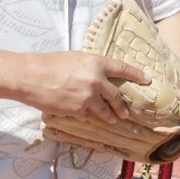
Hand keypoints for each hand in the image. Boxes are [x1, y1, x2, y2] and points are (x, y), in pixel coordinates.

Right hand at [27, 51, 149, 125]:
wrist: (31, 77)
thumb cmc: (50, 64)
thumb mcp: (75, 59)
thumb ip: (91, 68)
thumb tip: (99, 78)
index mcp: (96, 63)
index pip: (123, 69)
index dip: (137, 75)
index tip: (148, 80)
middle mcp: (96, 80)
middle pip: (116, 96)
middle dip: (122, 106)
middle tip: (126, 112)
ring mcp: (88, 97)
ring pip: (104, 110)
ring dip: (110, 116)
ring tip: (113, 119)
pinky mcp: (78, 110)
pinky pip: (86, 115)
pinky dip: (84, 115)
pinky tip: (79, 113)